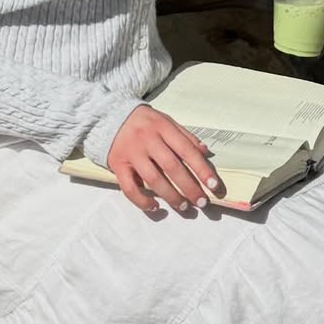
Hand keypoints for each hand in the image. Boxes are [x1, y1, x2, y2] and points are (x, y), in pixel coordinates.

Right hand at [107, 105, 223, 214]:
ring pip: (153, 179)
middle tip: (202, 202)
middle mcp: (147, 140)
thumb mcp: (166, 121)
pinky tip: (155, 207)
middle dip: (189, 187)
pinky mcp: (117, 165)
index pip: (187, 151)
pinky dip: (142, 201)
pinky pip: (129, 188)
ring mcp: (131, 153)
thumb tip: (206, 153)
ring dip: (171, 196)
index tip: (214, 186)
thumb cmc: (145, 122)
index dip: (202, 169)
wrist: (108, 116)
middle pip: (172, 167)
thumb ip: (186, 137)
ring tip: (184, 206)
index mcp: (163, 127)